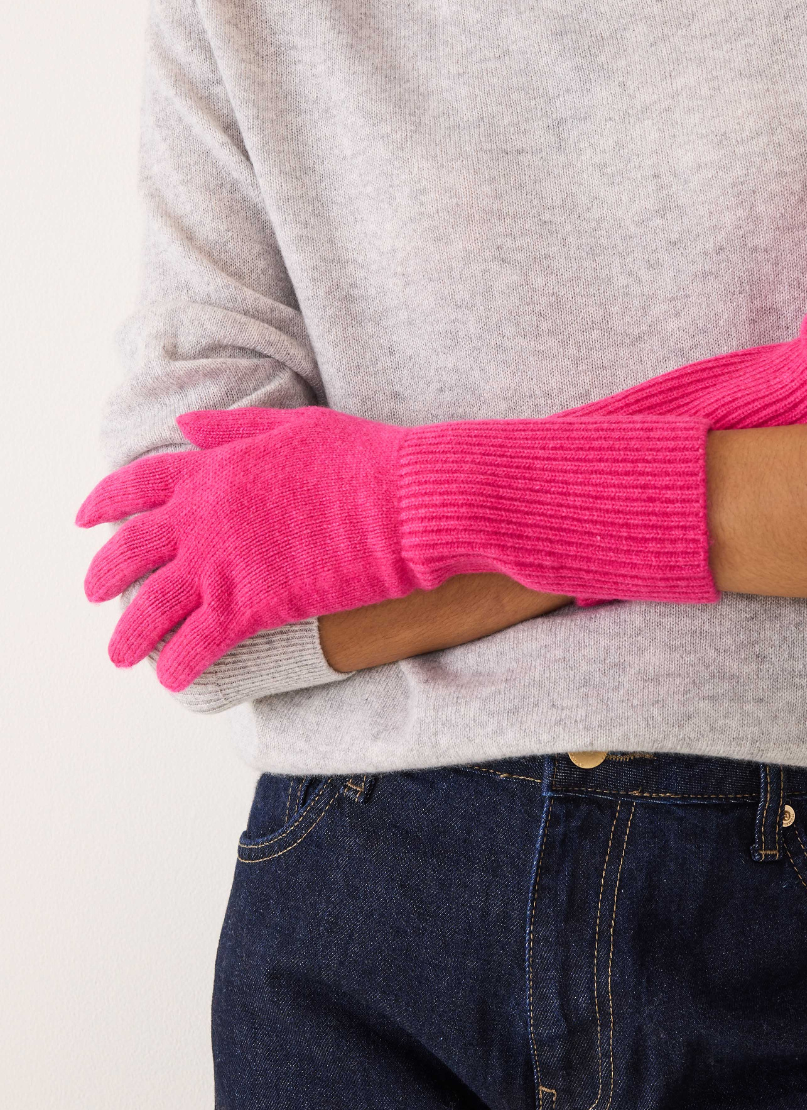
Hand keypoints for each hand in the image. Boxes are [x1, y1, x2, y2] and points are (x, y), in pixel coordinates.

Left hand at [76, 408, 716, 691]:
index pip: (136, 484)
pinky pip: (194, 644)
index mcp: (218, 463)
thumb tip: (188, 428)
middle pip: (129, 549)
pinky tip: (174, 682)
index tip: (87, 522)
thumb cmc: (372, 460)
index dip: (103, 505)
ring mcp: (225, 559)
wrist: (416, 499)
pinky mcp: (252, 604)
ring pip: (150, 606)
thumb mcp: (301, 427)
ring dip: (129, 635)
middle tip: (97, 596)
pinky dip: (177, 666)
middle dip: (104, 576)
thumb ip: (239, 428)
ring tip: (123, 655)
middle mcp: (207, 510)